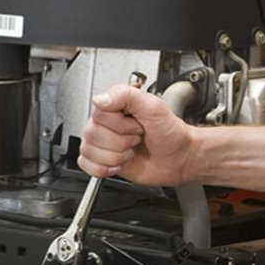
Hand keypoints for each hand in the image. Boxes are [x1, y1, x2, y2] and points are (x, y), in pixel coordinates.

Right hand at [78, 84, 194, 186]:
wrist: (179, 157)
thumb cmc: (170, 133)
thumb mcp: (153, 106)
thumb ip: (126, 95)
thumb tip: (100, 99)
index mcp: (114, 106)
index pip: (99, 115)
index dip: (120, 125)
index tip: (137, 125)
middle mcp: (106, 123)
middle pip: (92, 135)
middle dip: (121, 142)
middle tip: (137, 139)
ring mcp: (104, 142)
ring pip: (89, 151)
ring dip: (116, 156)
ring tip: (131, 150)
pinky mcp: (104, 160)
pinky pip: (85, 164)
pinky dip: (102, 169)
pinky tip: (119, 164)